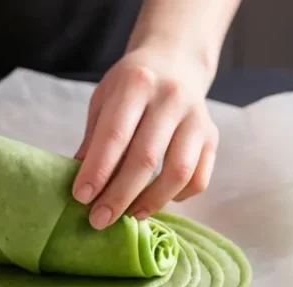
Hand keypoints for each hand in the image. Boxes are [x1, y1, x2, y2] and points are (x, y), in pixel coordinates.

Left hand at [72, 45, 218, 228]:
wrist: (176, 61)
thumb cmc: (131, 86)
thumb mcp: (104, 100)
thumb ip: (94, 138)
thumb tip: (82, 184)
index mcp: (136, 84)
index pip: (115, 135)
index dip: (97, 171)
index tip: (81, 197)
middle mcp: (171, 98)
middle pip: (145, 159)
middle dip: (118, 196)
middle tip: (98, 220)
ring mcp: (196, 118)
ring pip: (177, 172)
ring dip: (150, 202)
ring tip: (128, 216)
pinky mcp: (211, 136)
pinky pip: (199, 178)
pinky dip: (178, 196)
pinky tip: (157, 200)